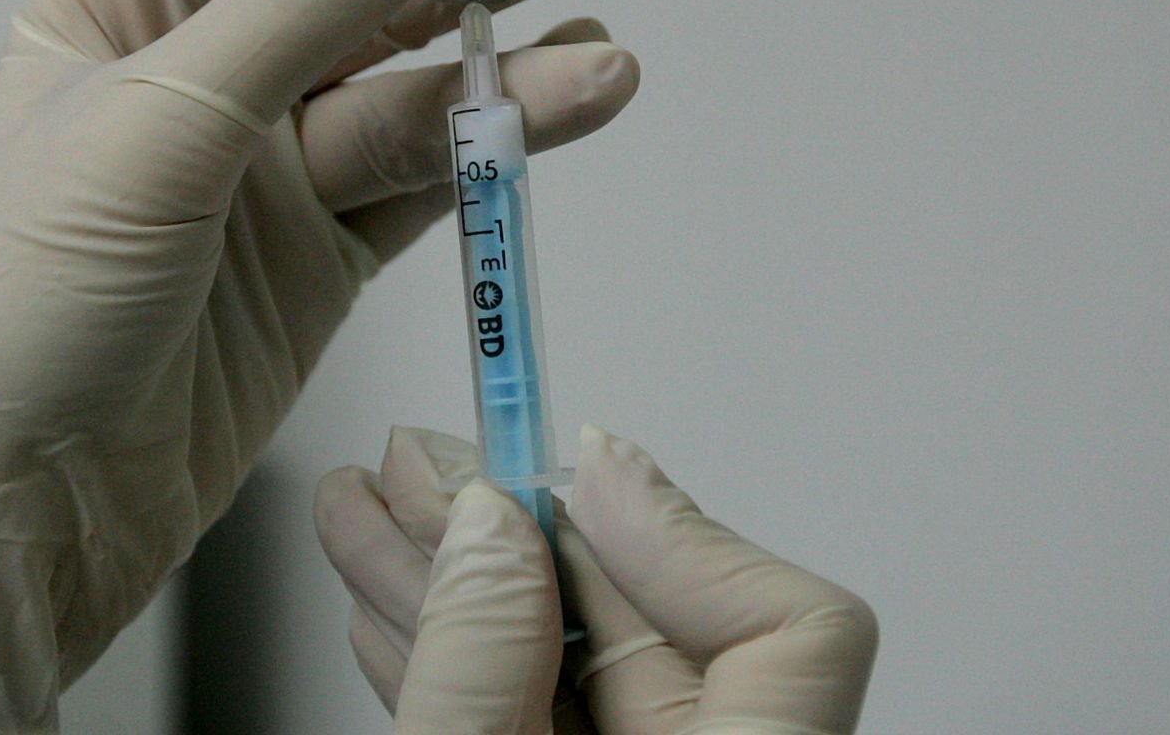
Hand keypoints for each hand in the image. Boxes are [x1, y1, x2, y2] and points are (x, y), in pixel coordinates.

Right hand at [314, 426, 879, 732]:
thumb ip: (484, 661)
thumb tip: (489, 525)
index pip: (798, 632)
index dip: (680, 533)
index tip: (576, 468)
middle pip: (655, 628)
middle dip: (519, 530)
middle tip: (431, 460)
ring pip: (572, 670)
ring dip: (462, 583)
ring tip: (371, 511)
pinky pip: (534, 716)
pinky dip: (462, 658)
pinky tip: (396, 598)